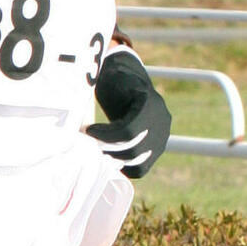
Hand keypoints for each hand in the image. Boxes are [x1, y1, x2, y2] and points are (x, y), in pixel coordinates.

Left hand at [86, 48, 170, 177]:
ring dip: (113, 159)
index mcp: (150, 103)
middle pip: (133, 150)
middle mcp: (161, 121)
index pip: (129, 131)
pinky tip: (106, 157)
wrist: (129, 81)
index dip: (106, 136)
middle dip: (107, 149)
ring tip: (96, 149)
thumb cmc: (114, 79)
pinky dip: (123, 167)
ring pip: (138, 162)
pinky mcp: (156, 148)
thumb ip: (101, 86)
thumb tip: (85, 95)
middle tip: (88, 143)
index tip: (88, 130)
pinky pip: (141, 168)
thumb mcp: (109, 78)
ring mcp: (161, 137)